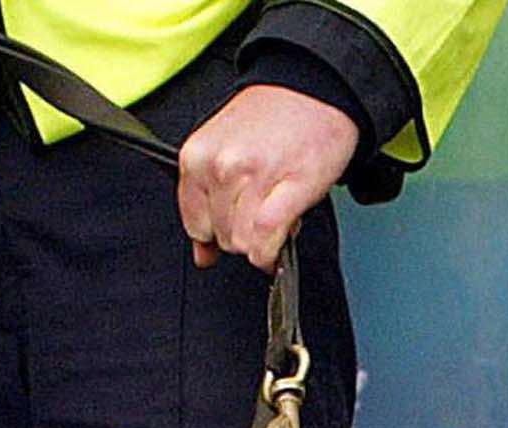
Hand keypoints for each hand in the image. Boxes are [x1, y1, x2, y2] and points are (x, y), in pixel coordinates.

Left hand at [178, 86, 358, 272]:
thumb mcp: (221, 152)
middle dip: (243, 235)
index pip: (195, 225)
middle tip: (262, 211)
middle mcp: (220, 166)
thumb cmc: (270, 120)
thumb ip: (204, 202)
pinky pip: (267, 238)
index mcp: (197, 156)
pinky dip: (272, 252)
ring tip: (275, 213)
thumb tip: (202, 255)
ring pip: (244, 243)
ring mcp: (254, 177)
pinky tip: (279, 245)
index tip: (234, 227)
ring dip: (262, 242)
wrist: (311, 91)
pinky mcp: (290, 187)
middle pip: (222, 237)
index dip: (218, 235)